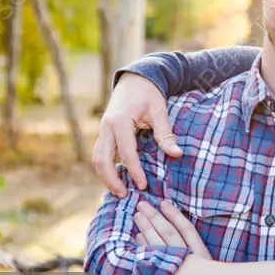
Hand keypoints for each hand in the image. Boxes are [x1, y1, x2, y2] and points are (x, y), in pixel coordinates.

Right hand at [92, 73, 181, 195]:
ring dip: (105, 176)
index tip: (142, 186)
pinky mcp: (104, 132)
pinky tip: (115, 178)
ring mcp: (102, 129)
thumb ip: (165, 133)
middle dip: (111, 180)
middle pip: (102, 159)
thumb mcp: (159, 111)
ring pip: (97, 158)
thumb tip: (177, 154)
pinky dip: (105, 167)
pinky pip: (100, 153)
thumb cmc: (149, 93)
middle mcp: (106, 126)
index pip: (126, 152)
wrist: (135, 79)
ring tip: (118, 191)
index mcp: (120, 121)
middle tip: (124, 195)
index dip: (134, 171)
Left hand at [134, 199, 212, 259]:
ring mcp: (176, 272)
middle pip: (169, 234)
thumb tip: (175, 226)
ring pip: (157, 246)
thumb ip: (195, 247)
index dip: (175, 215)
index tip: (164, 202)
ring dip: (146, 229)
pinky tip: (137, 238)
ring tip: (137, 216)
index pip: (187, 229)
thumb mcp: (207, 265)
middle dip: (155, 218)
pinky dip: (143, 248)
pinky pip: (150, 261)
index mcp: (202, 255)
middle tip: (141, 204)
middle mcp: (189, 262)